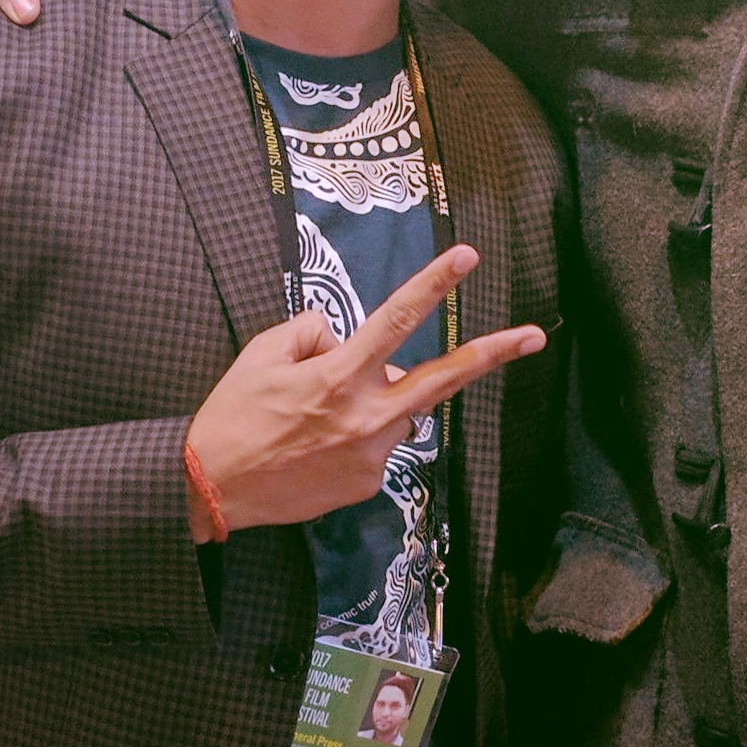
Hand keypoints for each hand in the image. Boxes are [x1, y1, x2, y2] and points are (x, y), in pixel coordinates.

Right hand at [185, 245, 544, 536]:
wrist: (210, 489)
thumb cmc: (234, 415)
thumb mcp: (263, 353)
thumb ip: (313, 333)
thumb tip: (345, 338)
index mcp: (339, 375)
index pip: (396, 318)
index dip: (434, 284)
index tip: (467, 258)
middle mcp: (365, 414)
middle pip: (442, 376)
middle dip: (492, 353)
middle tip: (535, 335)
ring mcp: (371, 453)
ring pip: (400, 408)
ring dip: (380, 399)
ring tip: (319, 416)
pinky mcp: (368, 482)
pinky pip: (378, 441)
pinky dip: (357, 432)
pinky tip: (316, 444)